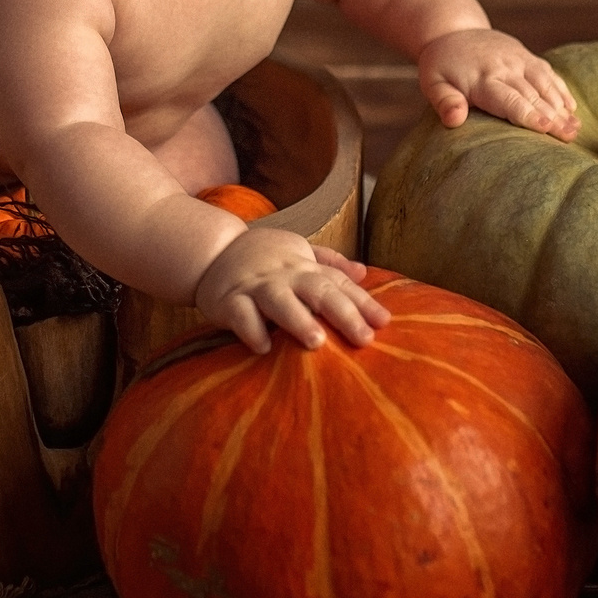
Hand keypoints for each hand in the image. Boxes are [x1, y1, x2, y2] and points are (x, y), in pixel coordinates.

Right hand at [194, 227, 390, 353]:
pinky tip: (264, 347)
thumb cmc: (263, 257)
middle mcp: (284, 275)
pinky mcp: (228, 300)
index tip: (384, 323)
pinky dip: (251, 330)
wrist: (212, 250)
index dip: (363, 302)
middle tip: (364, 338)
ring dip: (298, 319)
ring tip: (317, 342)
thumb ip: (330, 263)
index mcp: (303, 266)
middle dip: (343, 313)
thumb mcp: (298, 251)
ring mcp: (256, 286)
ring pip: (279, 300)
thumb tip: (364, 273)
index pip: (338, 282)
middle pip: (317, 290)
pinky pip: (240, 315)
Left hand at [417, 29, 579, 138]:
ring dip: (561, 107)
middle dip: (552, 117)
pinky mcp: (527, 57)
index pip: (509, 99)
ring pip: (545, 84)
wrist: (453, 31)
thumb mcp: (432, 83)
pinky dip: (561, 91)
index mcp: (483, 79)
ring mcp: (519, 60)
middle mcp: (505, 67)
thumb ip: (444, 101)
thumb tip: (454, 120)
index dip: (527, 114)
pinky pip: (548, 74)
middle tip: (570, 137)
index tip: (545, 127)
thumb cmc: (441, 66)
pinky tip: (572, 110)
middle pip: (533, 95)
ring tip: (575, 129)